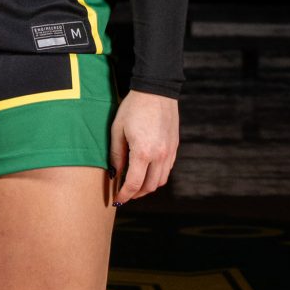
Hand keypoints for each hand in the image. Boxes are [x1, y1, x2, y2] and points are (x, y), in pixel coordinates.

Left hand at [108, 90, 179, 204]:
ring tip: (136, 184)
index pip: (134, 183)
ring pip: (161, 180)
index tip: (118, 199)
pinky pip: (167, 169)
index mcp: (143, 152)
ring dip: (148, 187)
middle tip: (125, 194)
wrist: (156, 90)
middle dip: (136, 194)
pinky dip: (157, 176)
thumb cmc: (134, 107)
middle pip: (149, 186)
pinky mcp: (175, 146)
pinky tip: (147, 171)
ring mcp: (170, 151)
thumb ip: (117, 155)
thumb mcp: (117, 129)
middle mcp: (160, 155)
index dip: (125, 195)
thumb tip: (115, 173)